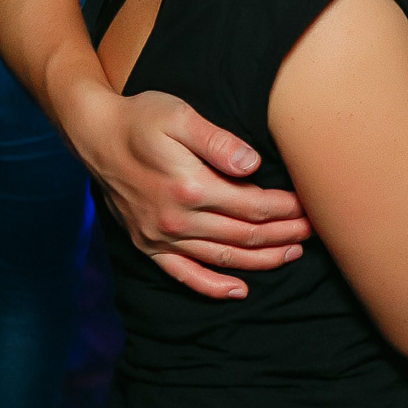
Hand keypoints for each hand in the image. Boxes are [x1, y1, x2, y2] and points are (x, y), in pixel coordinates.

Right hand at [70, 85, 312, 297]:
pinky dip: (213, 287)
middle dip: (284, 234)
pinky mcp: (148, 245)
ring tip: (292, 253)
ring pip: (223, 259)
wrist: (94, 135)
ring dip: (262, 260)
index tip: (308, 204)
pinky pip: (185, 275)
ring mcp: (161, 237)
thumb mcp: (181, 116)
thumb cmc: (141, 118)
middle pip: (244, 236)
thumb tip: (252, 165)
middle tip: (313, 229)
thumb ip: (219, 141)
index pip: (253, 207)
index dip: (285, 209)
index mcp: (191, 188)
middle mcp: (177, 220)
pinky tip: (239, 291)